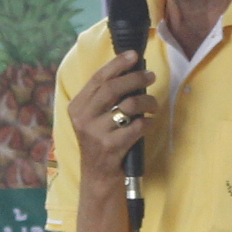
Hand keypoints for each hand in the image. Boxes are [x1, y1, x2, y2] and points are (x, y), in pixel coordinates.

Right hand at [65, 48, 157, 196]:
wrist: (98, 176)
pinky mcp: (112, 146)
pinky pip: (139, 126)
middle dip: (136, 78)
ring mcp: (96, 133)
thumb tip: (129, 70)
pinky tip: (150, 122)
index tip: (134, 55)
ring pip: (129, 105)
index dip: (118, 64)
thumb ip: (104, 97)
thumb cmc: (101, 142)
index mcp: (77, 107)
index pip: (98, 78)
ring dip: (148, 101)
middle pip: (113, 88)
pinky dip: (149, 122)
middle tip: (151, 76)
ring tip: (154, 104)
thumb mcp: (93, 118)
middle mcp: (83, 118)